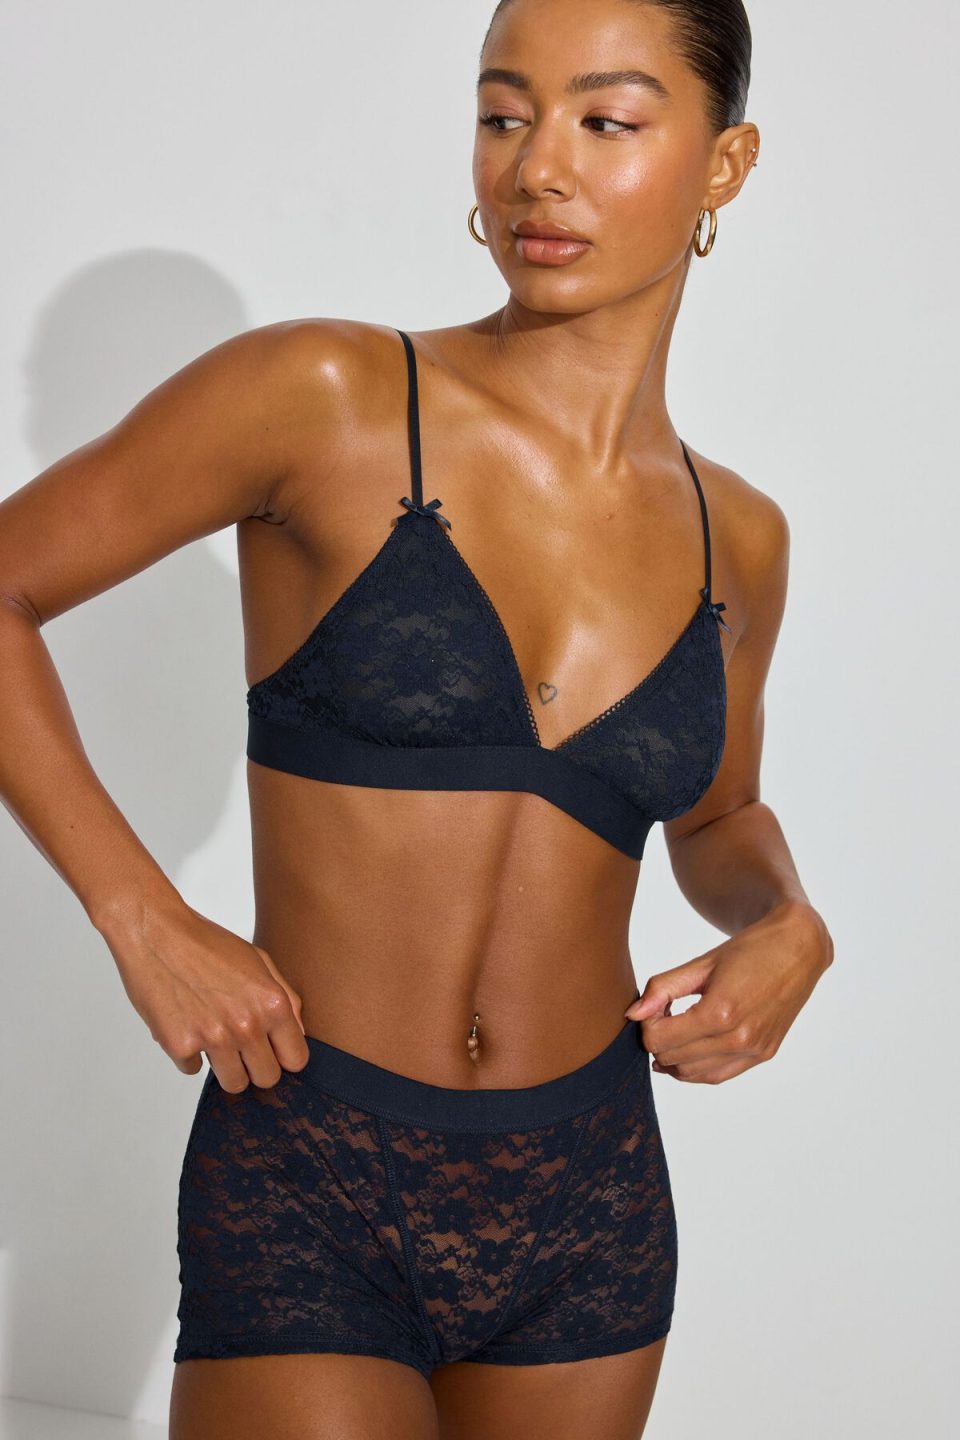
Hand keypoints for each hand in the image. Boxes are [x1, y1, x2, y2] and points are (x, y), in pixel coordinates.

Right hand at [107, 900, 310, 1092]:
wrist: (156, 933)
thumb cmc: (207, 943)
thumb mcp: (259, 961)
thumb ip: (286, 998)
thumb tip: (299, 1034)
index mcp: (272, 1004)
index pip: (296, 1060)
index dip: (285, 1056)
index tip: (272, 1050)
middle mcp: (247, 1025)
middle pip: (267, 1079)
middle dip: (256, 1066)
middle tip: (241, 1047)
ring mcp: (213, 1038)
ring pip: (234, 1084)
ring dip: (226, 1066)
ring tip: (214, 1037)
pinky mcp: (179, 1046)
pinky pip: (193, 1071)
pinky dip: (189, 1054)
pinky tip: (185, 1024)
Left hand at [624, 899, 832, 1083]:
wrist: (797, 949)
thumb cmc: (749, 950)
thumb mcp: (701, 964)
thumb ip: (663, 988)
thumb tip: (633, 1015)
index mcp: (720, 1012)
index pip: (659, 1039)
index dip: (647, 1023)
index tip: (655, 1005)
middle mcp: (739, 1038)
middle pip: (672, 1058)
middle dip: (658, 1038)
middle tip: (663, 1014)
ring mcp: (753, 1051)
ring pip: (692, 1074)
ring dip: (673, 1057)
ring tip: (673, 1031)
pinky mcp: (763, 1055)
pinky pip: (718, 1075)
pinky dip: (696, 1068)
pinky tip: (689, 1049)